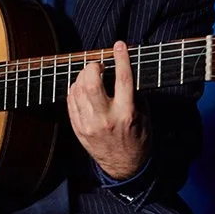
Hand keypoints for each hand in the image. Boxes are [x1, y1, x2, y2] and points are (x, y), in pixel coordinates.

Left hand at [67, 42, 149, 179]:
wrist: (125, 168)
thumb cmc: (138, 139)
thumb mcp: (143, 115)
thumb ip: (132, 93)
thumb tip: (121, 70)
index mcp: (126, 114)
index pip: (123, 79)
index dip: (121, 58)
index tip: (120, 45)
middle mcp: (105, 119)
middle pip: (91, 83)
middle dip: (93, 66)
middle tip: (98, 65)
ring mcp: (89, 125)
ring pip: (77, 90)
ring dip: (82, 76)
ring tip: (91, 75)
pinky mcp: (78, 130)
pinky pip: (70, 101)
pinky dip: (74, 89)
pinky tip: (82, 87)